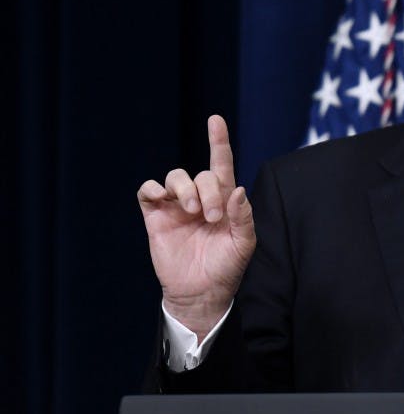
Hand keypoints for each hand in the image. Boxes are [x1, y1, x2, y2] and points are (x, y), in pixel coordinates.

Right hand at [138, 115, 255, 339]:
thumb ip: (244, 217)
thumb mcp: (244, 244)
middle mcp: (200, 198)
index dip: (218, 141)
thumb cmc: (226, 268)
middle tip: (213, 217)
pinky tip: (161, 198)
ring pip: (175, 176)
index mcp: (224, 200)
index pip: (221, 164)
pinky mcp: (156, 217)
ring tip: (192, 211)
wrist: (201, 293)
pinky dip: (152, 188)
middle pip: (202, 174)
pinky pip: (148, 191)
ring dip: (184, 188)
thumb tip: (237, 190)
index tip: (215, 120)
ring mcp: (176, 206)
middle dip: (208, 191)